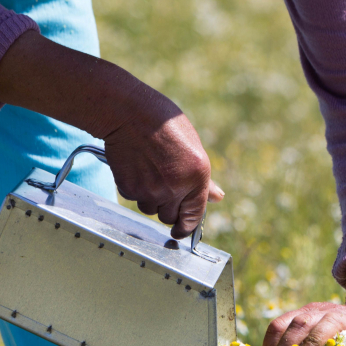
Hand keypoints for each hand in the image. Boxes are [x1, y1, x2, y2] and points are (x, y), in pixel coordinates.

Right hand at [0, 31, 222, 238]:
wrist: (128, 112)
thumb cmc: (165, 126)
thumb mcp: (194, 150)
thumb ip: (204, 180)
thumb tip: (217, 198)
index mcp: (197, 179)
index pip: (193, 217)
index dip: (186, 228)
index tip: (180, 233)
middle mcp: (174, 189)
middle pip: (169, 217)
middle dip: (167, 208)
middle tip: (163, 189)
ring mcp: (150, 191)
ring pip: (150, 209)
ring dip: (150, 199)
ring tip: (149, 173)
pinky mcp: (129, 188)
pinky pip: (133, 198)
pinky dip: (134, 189)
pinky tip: (135, 168)